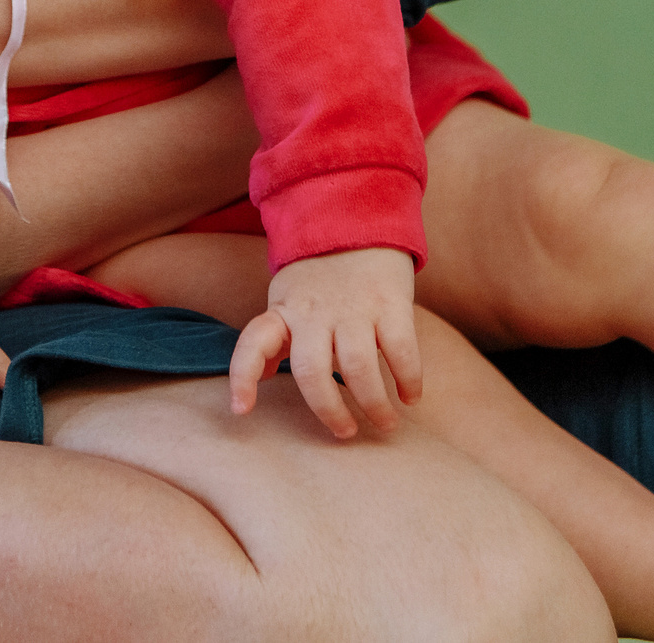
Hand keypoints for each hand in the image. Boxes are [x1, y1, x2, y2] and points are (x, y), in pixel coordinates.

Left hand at [227, 247, 421, 438]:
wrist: (358, 219)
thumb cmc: (319, 274)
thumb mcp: (288, 298)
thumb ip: (277, 337)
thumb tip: (261, 379)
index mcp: (284, 310)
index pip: (254, 342)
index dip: (243, 377)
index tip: (241, 411)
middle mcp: (314, 312)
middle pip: (311, 372)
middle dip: (329, 411)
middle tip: (345, 433)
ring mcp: (353, 307)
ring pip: (358, 368)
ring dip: (374, 405)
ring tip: (385, 423)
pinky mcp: (390, 303)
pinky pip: (400, 351)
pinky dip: (409, 380)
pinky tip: (411, 397)